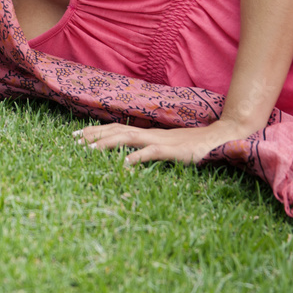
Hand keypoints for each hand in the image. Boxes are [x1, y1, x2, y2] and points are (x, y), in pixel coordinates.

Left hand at [73, 120, 247, 165]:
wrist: (220, 137)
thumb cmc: (192, 145)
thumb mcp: (166, 146)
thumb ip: (149, 147)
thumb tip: (131, 155)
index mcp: (147, 132)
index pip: (116, 128)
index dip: (96, 131)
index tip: (77, 136)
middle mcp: (150, 133)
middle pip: (116, 130)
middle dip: (93, 135)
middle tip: (73, 142)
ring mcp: (160, 141)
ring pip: (128, 139)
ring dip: (107, 144)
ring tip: (90, 151)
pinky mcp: (172, 151)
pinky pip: (151, 153)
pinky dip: (137, 157)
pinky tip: (124, 164)